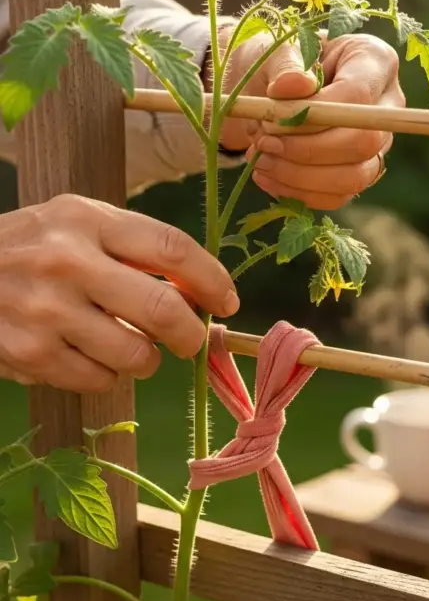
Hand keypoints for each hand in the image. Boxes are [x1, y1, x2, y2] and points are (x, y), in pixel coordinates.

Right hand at [0, 195, 238, 392]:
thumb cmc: (31, 247)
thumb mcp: (76, 223)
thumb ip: (133, 247)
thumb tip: (200, 291)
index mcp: (85, 220)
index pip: (171, 250)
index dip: (211, 281)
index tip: (226, 301)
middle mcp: (67, 262)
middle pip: (162, 312)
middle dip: (190, 335)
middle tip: (191, 340)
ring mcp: (46, 312)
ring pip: (136, 357)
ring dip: (146, 360)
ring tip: (130, 347)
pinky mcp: (31, 355)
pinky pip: (99, 381)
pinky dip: (107, 375)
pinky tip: (89, 355)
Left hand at [220, 29, 404, 209]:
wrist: (273, 88)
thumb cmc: (280, 63)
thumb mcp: (277, 50)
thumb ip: (285, 64)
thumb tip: (292, 86)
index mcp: (375, 61)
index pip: (357, 96)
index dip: (312, 116)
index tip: (270, 121)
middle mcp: (388, 107)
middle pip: (363, 142)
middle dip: (307, 151)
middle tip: (264, 144)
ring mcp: (378, 145)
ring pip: (354, 177)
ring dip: (300, 177)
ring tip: (260, 161)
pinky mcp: (360, 173)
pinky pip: (338, 196)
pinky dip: (298, 193)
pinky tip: (267, 177)